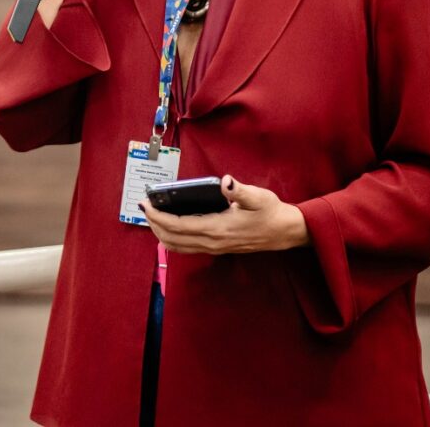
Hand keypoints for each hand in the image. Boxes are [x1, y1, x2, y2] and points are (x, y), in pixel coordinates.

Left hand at [139, 175, 310, 254]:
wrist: (285, 232)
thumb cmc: (271, 212)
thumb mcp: (258, 197)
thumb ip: (240, 191)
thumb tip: (226, 181)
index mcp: (218, 229)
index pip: (178, 225)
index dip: (158, 216)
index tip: (146, 205)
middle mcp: (212, 242)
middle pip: (172, 238)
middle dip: (154, 224)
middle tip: (144, 207)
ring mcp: (214, 248)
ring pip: (177, 246)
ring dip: (160, 233)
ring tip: (152, 216)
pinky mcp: (216, 248)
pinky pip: (186, 248)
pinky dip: (172, 238)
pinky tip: (169, 226)